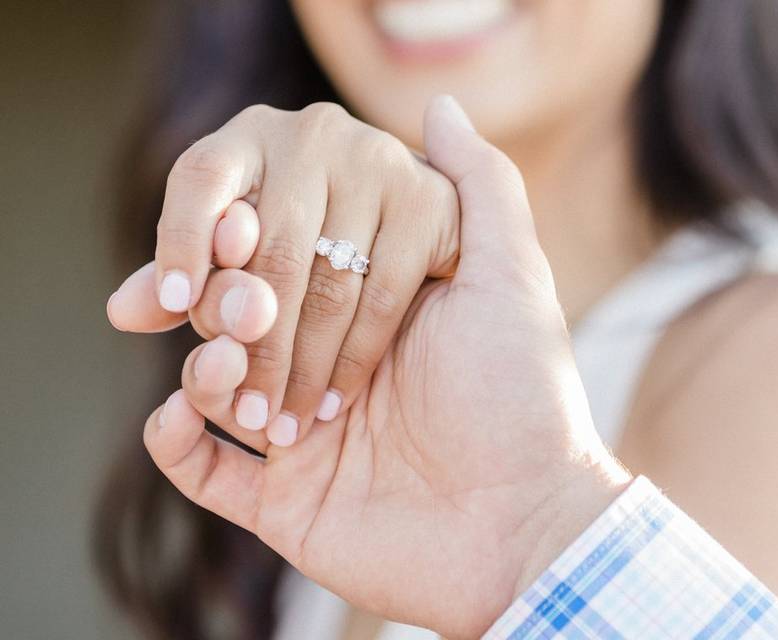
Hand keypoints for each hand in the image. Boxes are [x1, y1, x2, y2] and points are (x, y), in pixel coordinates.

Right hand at [142, 96, 630, 637]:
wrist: (525, 523)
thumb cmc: (520, 396)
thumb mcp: (509, 276)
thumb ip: (478, 189)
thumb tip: (440, 108)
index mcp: (374, 317)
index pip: (294, 265)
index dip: (259, 244)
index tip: (237, 224)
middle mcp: (333, 370)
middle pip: (246, 323)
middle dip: (230, 305)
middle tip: (236, 302)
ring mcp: (304, 438)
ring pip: (215, 386)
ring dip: (202, 363)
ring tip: (221, 356)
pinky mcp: (284, 502)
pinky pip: (203, 471)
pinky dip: (175, 442)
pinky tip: (176, 413)